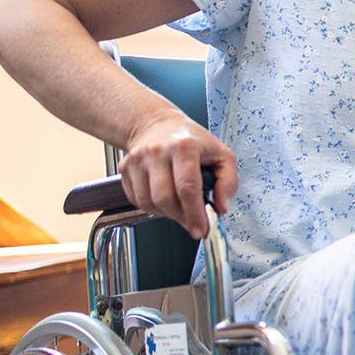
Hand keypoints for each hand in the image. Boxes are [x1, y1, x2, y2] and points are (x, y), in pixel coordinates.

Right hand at [119, 112, 237, 237]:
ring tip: (180, 208)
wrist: (158, 125)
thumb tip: (222, 207)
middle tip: (192, 222)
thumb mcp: (222, 155)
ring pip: (148, 202)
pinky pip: (136, 200)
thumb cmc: (192, 141)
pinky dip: (152, 208)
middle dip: (181, 217)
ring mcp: (137, 159)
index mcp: (184, 146)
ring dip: (166, 214)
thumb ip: (229, 181)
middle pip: (165, 198)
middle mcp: (157, 151)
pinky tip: (164, 200)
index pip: (187, 187)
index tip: (201, 229)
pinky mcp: (125, 168)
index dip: (194, 213)